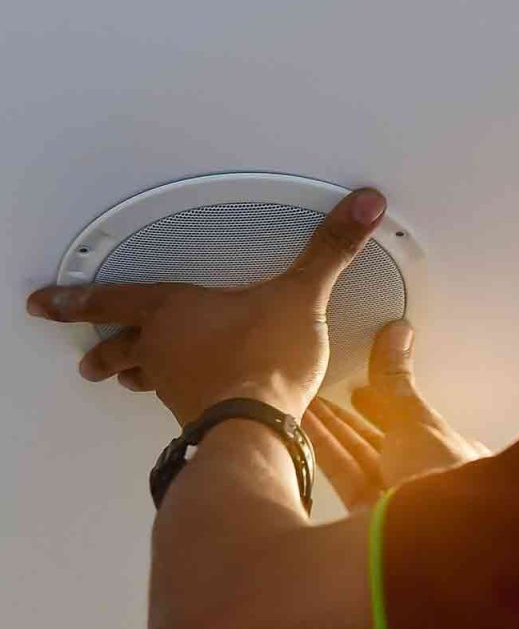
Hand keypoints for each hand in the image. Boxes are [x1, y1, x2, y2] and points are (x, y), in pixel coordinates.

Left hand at [25, 188, 388, 425]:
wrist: (260, 425)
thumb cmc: (265, 358)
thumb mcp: (301, 293)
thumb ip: (331, 248)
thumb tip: (364, 203)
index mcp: (173, 311)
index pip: (111, 300)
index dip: (75, 299)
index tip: (44, 303)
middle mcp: (163, 351)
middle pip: (119, 349)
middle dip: (104, 351)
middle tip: (89, 359)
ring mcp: (175, 389)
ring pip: (143, 380)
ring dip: (133, 376)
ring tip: (127, 380)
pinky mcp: (195, 418)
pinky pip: (176, 406)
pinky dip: (176, 400)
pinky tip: (188, 404)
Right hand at [301, 319, 489, 510]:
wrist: (429, 547)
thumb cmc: (444, 484)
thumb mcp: (420, 420)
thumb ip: (398, 381)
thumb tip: (397, 334)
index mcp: (455, 460)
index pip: (414, 425)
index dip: (386, 405)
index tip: (359, 388)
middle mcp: (426, 485)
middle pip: (381, 444)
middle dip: (352, 418)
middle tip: (324, 393)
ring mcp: (394, 506)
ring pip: (358, 459)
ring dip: (331, 429)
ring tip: (303, 400)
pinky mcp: (362, 524)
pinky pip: (342, 477)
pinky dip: (322, 451)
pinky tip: (300, 427)